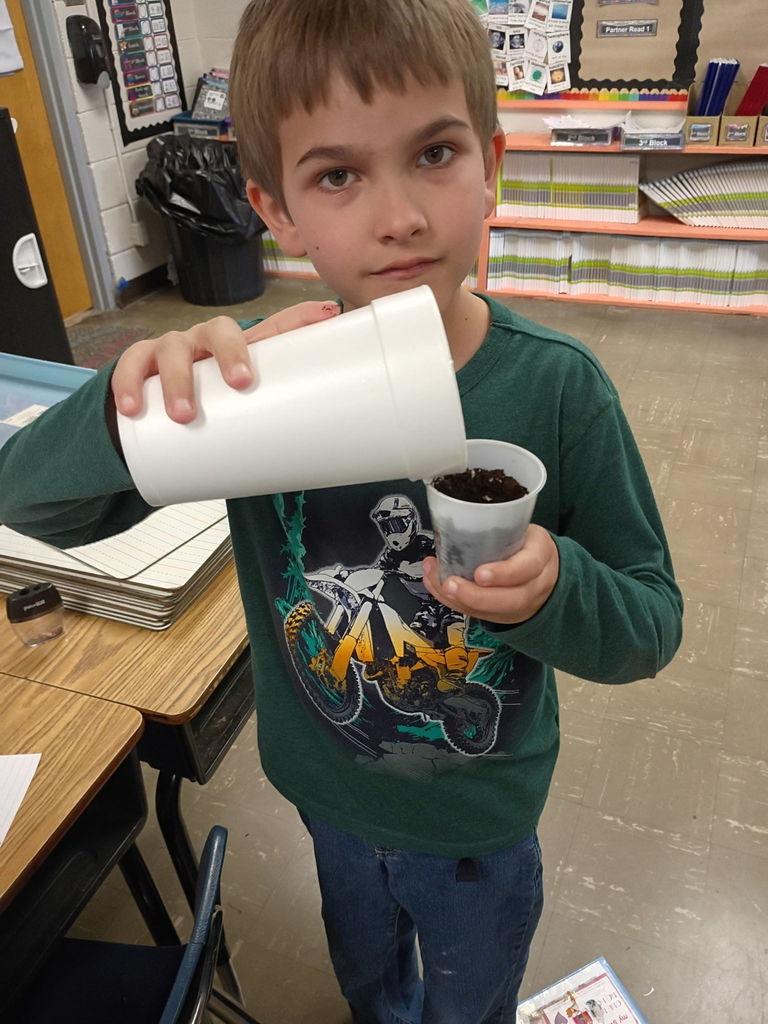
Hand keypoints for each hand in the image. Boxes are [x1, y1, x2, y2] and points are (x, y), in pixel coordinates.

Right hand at [111, 301, 340, 421]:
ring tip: (184, 416)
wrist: (149, 425)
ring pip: (174, 349)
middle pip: (221, 330)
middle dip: (231, 352)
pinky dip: (128, 386)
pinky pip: (130, 365)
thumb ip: (266, 431)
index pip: (273, 328)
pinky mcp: (138, 363)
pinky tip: (131, 409)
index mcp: (240, 350)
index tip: (327, 314)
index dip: (300, 318)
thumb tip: (307, 466)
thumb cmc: (207, 417)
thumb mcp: (239, 418)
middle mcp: (207, 342)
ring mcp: (172, 348)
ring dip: (179, 381)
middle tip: (240, 383)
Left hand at [422, 524, 558, 624]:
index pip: (528, 568)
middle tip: (449, 584)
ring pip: (495, 612)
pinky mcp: (504, 614)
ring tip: (439, 584)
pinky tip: (438, 588)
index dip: (503, 574)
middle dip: (476, 596)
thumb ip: (502, 526)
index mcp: (540, 556)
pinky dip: (455, 603)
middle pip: (512, 599)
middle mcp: (535, 585)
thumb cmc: (528, 544)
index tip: (479, 573)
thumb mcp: (524, 529)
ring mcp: (522, 604)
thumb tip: (462, 515)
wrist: (544, 568)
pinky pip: (480, 614)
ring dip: (461, 601)